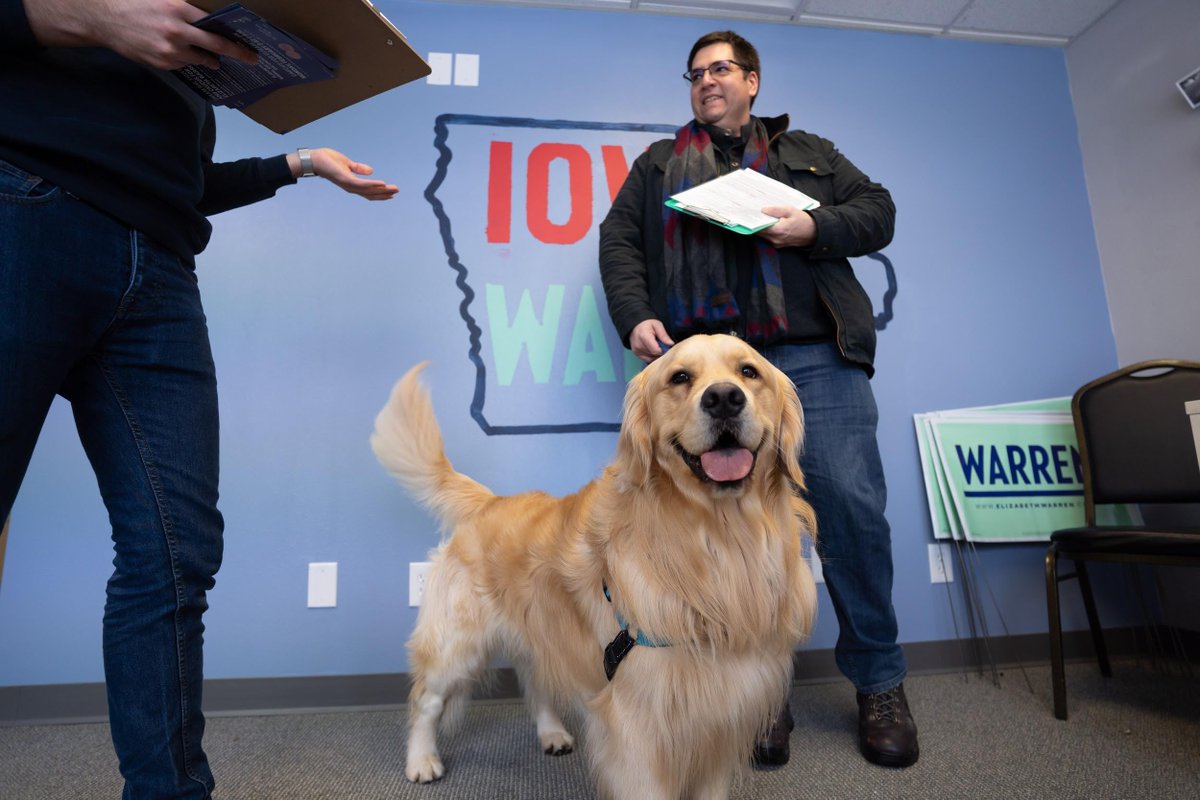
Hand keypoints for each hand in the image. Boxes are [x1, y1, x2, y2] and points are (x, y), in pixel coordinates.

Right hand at [24, 0, 258, 69]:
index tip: (249, 43)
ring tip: (216, 58)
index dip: (233, 37)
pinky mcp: (161, 63)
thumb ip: (184, 5)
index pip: (214, 26)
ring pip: (199, 58)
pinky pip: (182, 64)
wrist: (102, 18)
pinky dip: (186, 59)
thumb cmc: (133, 2)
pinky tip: (184, 53)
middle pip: (215, 46)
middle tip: (251, 58)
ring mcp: (168, 51)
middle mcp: (176, 32)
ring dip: (208, 58)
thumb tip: (207, 16)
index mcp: (177, 9)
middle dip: (236, 53)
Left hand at [289, 148, 398, 200]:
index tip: (391, 193)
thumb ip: (358, 168)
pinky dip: (372, 185)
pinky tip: (382, 183)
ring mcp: (348, 184)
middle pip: (370, 193)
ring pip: (368, 191)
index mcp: (351, 183)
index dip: (380, 193)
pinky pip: (362, 184)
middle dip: (384, 194)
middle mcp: (350, 187)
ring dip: (382, 190)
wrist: (313, 159)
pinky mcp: (345, 179)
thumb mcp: (346, 163)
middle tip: (397, 192)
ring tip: (393, 189)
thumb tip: (371, 171)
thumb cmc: (326, 160)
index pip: (368, 191)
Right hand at [629, 319, 673, 363]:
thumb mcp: (657, 325)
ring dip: (657, 355)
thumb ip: (664, 335)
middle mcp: (639, 345)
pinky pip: (648, 360)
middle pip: (654, 355)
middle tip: (663, 345)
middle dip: (661, 352)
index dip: (664, 350)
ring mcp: (637, 351)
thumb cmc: (647, 324)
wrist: (636, 326)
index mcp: (644, 337)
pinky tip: (654, 350)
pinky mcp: (637, 354)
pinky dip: (653, 357)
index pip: (656, 350)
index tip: (667, 346)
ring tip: (657, 346)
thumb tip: (671, 344)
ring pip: (652, 359)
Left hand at [757, 205, 816, 248]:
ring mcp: (777, 243)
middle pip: (759, 232)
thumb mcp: (790, 211)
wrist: (814, 232)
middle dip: (756, 223)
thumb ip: (776, 210)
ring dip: (761, 227)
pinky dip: (766, 231)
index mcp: (778, 230)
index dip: (753, 220)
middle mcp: (776, 239)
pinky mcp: (778, 245)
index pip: (759, 227)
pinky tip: (768, 223)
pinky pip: (768, 238)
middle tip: (753, 213)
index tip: (749, 214)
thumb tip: (763, 210)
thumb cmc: (803, 221)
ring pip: (763, 235)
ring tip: (760, 217)